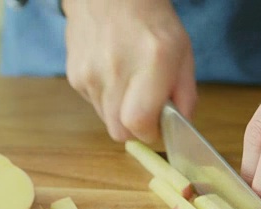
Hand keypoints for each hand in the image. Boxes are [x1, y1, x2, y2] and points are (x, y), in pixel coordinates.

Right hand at [62, 0, 196, 142]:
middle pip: (119, 131)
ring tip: (129, 85)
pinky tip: (113, 75)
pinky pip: (93, 104)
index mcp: (152, 62)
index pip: (139, 123)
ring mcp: (90, 73)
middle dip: (135, 129)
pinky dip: (106, 99)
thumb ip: (186, 94)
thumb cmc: (151, 22)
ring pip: (106, 120)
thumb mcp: (182, 52)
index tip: (157, 127)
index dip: (150, 133)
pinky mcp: (74, 75)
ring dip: (120, 113)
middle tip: (146, 111)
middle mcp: (117, 70)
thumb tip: (180, 126)